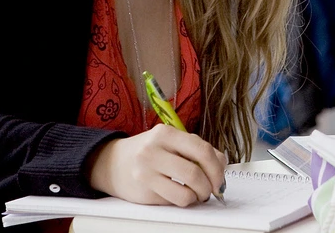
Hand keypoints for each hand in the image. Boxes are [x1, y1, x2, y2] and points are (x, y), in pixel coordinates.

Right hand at [87, 125, 227, 205]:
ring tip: (197, 193)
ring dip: (199, 196)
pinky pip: (174, 201)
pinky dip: (184, 201)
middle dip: (210, 185)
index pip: (202, 150)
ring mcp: (146, 172)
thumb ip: (196, 149)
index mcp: (166, 133)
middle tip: (213, 190)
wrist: (112, 163)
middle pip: (195, 172)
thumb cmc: (149, 152)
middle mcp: (154, 150)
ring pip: (186, 191)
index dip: (217, 167)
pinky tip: (181, 195)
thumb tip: (222, 164)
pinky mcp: (143, 191)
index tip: (221, 177)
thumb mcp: (171, 142)